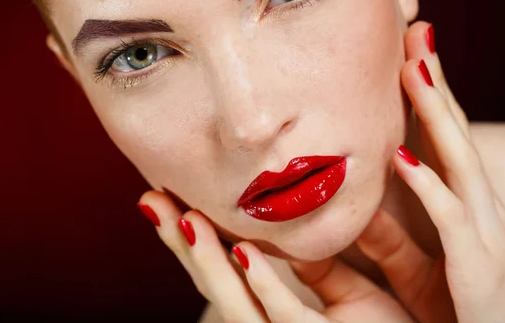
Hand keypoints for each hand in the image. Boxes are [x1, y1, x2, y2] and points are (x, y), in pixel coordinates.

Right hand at [137, 192, 415, 321]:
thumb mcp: (353, 300)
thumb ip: (324, 269)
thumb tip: (301, 227)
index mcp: (288, 317)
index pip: (232, 272)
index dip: (200, 236)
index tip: (174, 194)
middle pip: (218, 285)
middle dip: (181, 244)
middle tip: (151, 198)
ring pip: (237, 303)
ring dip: (205, 258)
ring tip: (180, 215)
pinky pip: (288, 318)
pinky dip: (261, 283)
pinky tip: (241, 251)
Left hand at [354, 21, 504, 321]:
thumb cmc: (462, 312)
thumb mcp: (420, 268)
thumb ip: (390, 236)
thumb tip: (354, 208)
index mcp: (467, 207)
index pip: (446, 139)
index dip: (429, 95)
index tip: (407, 54)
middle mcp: (480, 209)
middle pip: (455, 134)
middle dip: (435, 83)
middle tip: (415, 33)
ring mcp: (484, 232)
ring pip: (460, 161)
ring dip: (436, 114)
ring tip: (413, 70)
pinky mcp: (479, 265)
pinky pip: (451, 219)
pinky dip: (429, 186)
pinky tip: (403, 158)